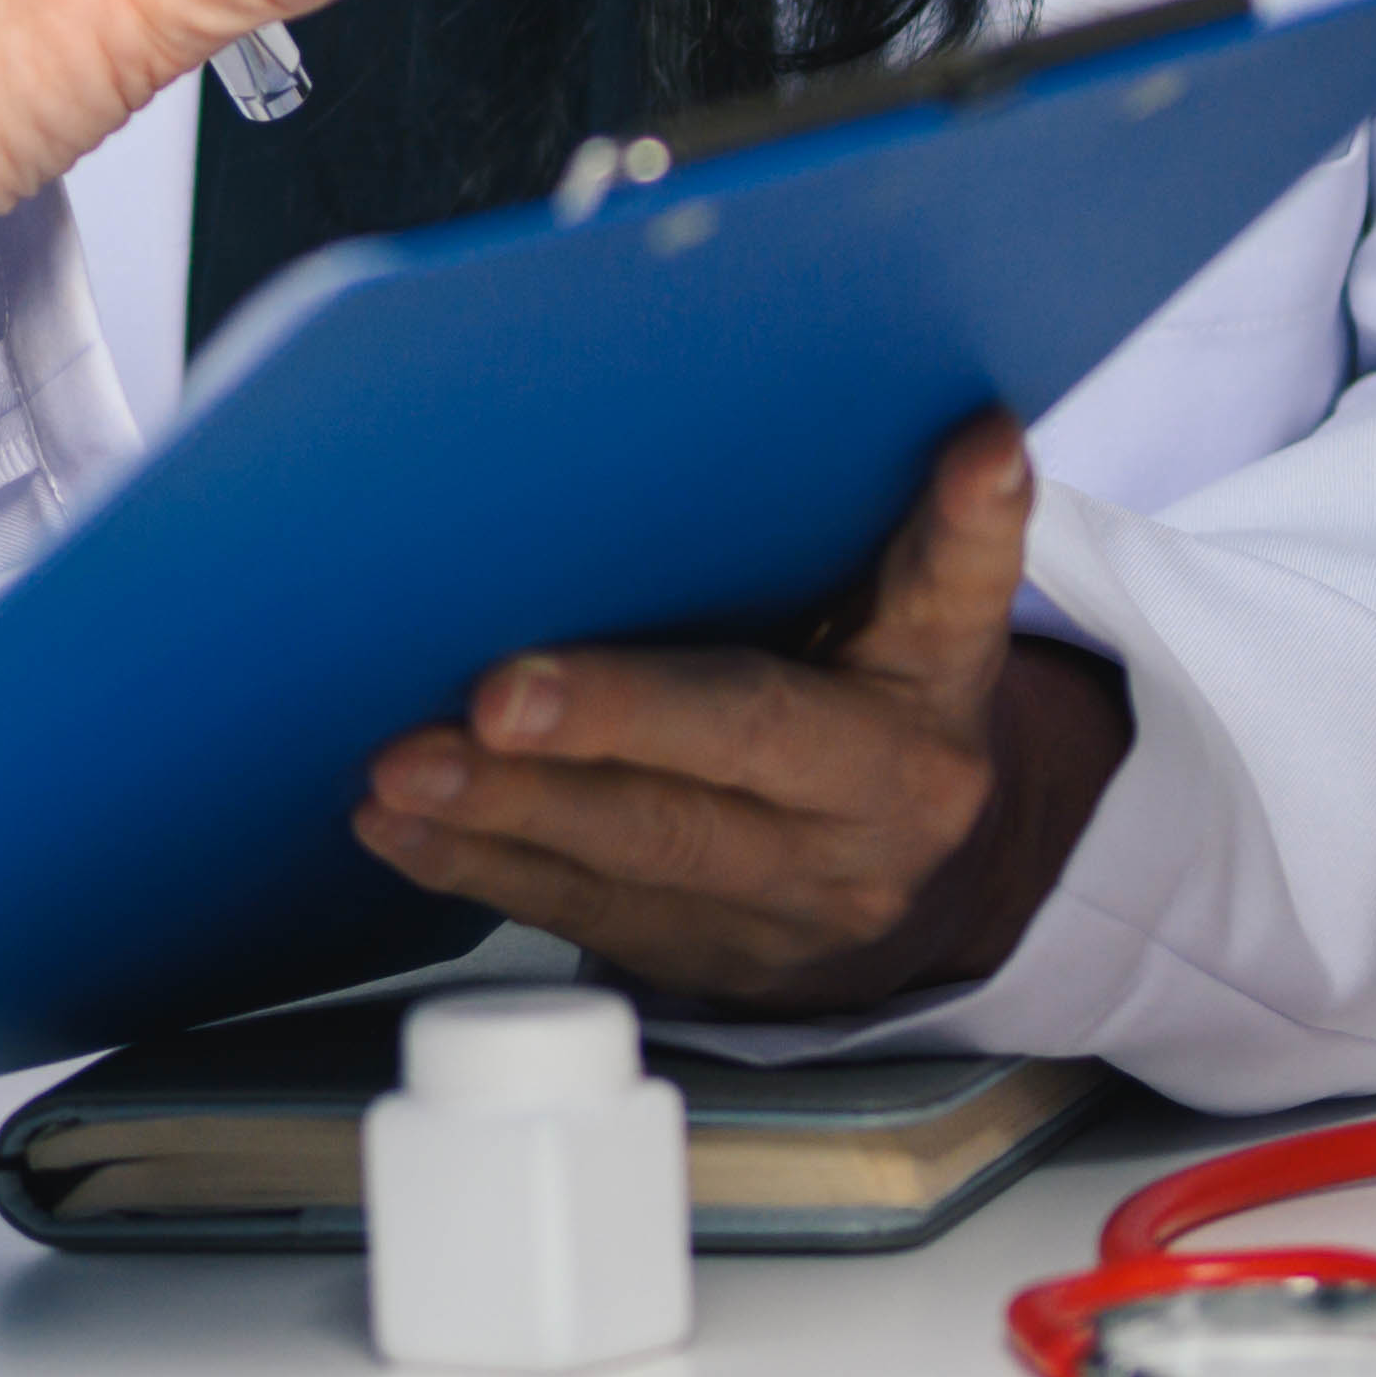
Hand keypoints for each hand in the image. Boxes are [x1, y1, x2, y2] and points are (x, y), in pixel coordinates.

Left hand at [351, 415, 1127, 1011]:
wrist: (930, 888)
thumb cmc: (878, 702)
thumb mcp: (914, 620)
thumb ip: (899, 535)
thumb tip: (920, 418)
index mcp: (933, 683)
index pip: (950, 591)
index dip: (962, 523)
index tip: (974, 450)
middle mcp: (880, 801)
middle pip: (745, 746)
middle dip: (610, 726)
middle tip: (496, 700)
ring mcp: (795, 897)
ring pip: (644, 852)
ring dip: (507, 813)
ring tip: (404, 771)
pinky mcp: (713, 959)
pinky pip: (588, 914)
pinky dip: (481, 868)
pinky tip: (401, 829)